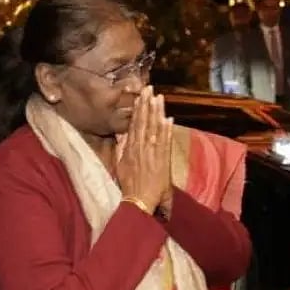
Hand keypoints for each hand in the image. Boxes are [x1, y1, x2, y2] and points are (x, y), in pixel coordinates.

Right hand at [116, 86, 173, 210]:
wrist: (138, 200)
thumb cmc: (130, 186)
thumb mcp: (120, 165)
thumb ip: (122, 150)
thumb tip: (123, 137)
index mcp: (130, 148)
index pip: (134, 124)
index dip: (138, 109)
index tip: (141, 96)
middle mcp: (140, 147)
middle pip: (143, 122)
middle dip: (146, 104)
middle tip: (149, 88)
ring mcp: (151, 152)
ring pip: (153, 128)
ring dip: (156, 112)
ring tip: (158, 97)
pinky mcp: (161, 160)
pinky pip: (164, 142)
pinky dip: (167, 130)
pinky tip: (169, 118)